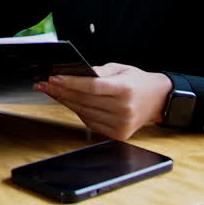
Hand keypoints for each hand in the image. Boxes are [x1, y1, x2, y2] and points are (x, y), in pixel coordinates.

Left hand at [33, 63, 171, 139]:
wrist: (158, 100)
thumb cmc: (137, 82)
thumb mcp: (120, 69)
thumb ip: (97, 72)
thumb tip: (73, 74)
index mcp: (125, 90)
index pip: (91, 87)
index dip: (70, 83)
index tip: (52, 78)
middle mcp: (123, 109)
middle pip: (84, 101)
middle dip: (61, 92)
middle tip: (44, 84)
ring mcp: (121, 125)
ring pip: (84, 113)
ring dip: (66, 102)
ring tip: (52, 92)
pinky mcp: (118, 135)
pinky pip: (90, 123)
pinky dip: (78, 112)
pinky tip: (69, 103)